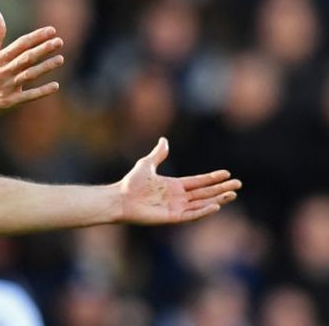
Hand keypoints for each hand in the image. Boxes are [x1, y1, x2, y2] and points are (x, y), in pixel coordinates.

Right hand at [0, 10, 63, 119]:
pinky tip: (55, 86)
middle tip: (59, 41)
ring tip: (60, 59)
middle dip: (43, 49)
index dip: (36, 37)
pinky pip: (28, 96)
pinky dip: (42, 91)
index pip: (20, 44)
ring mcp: (6, 88)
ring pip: (29, 75)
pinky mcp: (9, 103)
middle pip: (26, 58)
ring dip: (46, 67)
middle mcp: (2, 72)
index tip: (51, 30)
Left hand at [117, 138, 240, 223]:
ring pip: (202, 203)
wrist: (120, 199)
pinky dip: (204, 210)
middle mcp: (178, 197)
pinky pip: (192, 214)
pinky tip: (216, 205)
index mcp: (174, 185)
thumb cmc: (130, 183)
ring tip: (233, 194)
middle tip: (238, 184)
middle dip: (221, 188)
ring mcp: (176, 207)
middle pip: (205, 192)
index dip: (212, 178)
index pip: (198, 182)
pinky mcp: (172, 217)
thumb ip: (158, 154)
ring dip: (218, 199)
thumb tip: (164, 140)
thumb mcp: (146, 164)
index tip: (227, 173)